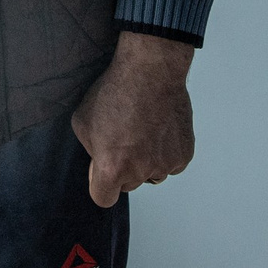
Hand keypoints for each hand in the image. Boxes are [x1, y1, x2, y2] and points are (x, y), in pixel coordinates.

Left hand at [70, 31, 195, 206]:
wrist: (150, 70)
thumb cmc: (113, 91)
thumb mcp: (83, 121)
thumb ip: (91, 149)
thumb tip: (100, 159)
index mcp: (112, 167)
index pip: (104, 198)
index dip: (101, 184)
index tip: (103, 170)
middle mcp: (140, 171)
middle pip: (129, 184)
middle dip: (124, 168)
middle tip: (123, 138)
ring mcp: (164, 164)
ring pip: (152, 174)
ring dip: (146, 160)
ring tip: (142, 129)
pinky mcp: (184, 155)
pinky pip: (171, 163)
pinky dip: (166, 151)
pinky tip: (159, 128)